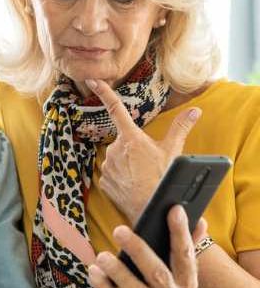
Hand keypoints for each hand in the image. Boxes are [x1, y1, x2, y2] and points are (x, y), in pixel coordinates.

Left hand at [88, 79, 199, 223]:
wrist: (150, 208)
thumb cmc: (162, 178)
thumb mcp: (174, 151)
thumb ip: (181, 127)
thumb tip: (195, 111)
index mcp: (131, 138)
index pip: (116, 108)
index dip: (104, 92)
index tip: (92, 79)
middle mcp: (114, 149)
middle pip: (123, 141)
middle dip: (133, 149)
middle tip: (147, 163)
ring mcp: (107, 165)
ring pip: (116, 158)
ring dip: (127, 164)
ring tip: (141, 176)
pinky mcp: (103, 180)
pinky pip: (111, 174)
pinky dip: (121, 177)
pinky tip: (132, 185)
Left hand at [88, 205, 201, 287]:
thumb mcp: (167, 274)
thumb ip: (182, 249)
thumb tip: (200, 220)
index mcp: (185, 285)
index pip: (186, 257)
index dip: (181, 233)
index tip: (174, 209)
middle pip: (159, 275)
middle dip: (139, 250)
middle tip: (119, 230)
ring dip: (118, 272)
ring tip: (102, 256)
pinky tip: (94, 272)